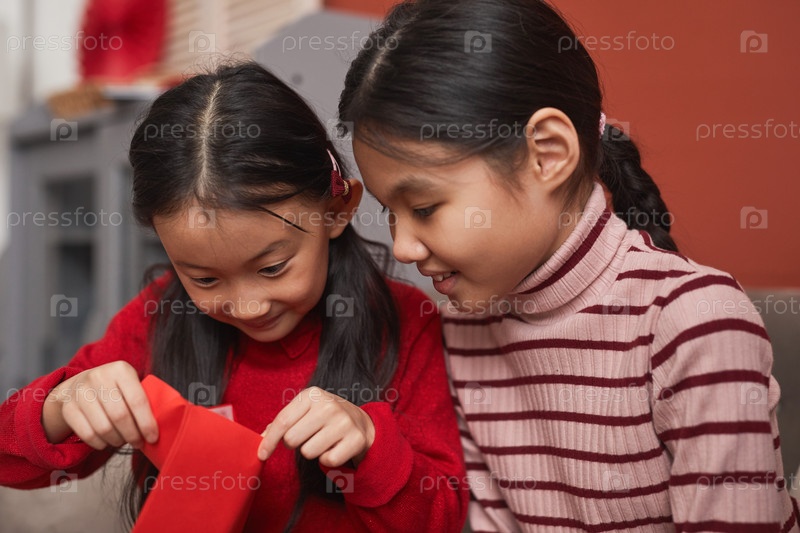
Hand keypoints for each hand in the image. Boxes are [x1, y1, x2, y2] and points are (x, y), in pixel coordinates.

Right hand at [42, 361, 157, 448]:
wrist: (80, 384)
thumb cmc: (115, 387)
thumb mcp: (130, 383)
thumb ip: (144, 398)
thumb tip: (164, 423)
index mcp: (120, 369)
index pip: (137, 400)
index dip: (147, 423)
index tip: (153, 437)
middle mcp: (98, 377)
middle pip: (120, 416)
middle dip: (132, 434)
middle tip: (139, 443)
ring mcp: (80, 392)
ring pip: (103, 428)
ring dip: (117, 440)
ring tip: (124, 441)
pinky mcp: (68, 408)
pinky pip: (87, 434)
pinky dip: (100, 443)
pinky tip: (107, 442)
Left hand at [258, 386, 374, 466]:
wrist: (361, 421)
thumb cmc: (324, 417)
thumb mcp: (305, 410)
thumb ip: (283, 422)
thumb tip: (261, 438)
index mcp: (312, 395)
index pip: (282, 421)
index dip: (269, 441)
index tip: (261, 454)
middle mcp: (328, 406)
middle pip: (291, 439)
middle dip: (294, 443)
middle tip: (306, 436)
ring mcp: (344, 422)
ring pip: (308, 452)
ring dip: (312, 451)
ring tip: (322, 440)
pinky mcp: (356, 439)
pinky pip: (327, 461)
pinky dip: (327, 459)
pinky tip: (334, 447)